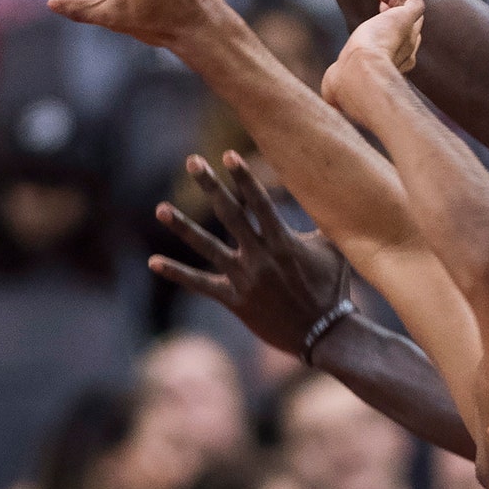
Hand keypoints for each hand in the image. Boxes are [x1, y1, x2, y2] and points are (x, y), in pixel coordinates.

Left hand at [149, 151, 349, 355]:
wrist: (325, 333)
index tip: (228, 155)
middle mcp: (260, 256)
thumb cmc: (333, 288)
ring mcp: (245, 278)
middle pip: (230, 213)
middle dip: (210, 185)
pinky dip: (177, 273)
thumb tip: (331, 194)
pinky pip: (201, 284)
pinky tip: (153, 261)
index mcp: (284, 241)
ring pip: (208, 246)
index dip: (243, 177)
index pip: (259, 202)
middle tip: (192, 161)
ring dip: (182, 227)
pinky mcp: (235, 300)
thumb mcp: (334, 250)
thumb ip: (324, 222)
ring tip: (161, 208)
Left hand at [322, 0, 423, 108]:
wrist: (358, 76)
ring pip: (410, 10)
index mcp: (392, 67)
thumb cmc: (346, 85)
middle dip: (390, 5)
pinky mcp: (408, 20)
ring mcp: (408, 35)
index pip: (398, 43)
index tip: (372, 16)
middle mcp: (405, 51)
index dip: (386, 25)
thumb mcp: (336, 86)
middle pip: (406, 24)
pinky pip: (415, 0)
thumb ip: (336, 88)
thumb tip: (329, 102)